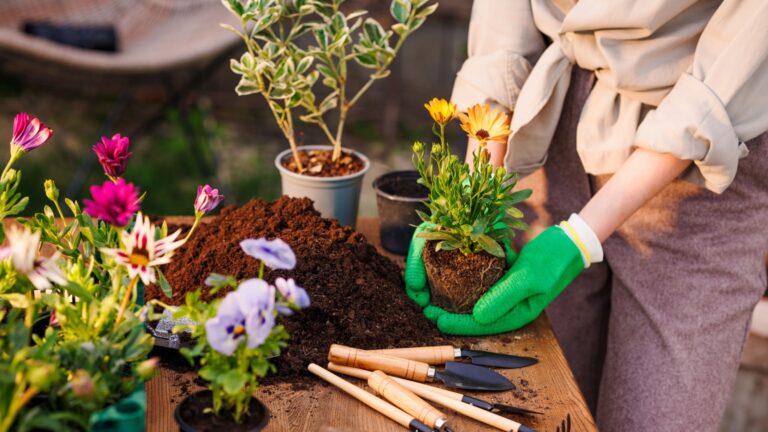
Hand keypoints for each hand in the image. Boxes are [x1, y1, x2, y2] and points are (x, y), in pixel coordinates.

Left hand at [404, 224, 583, 334]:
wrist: (570, 242)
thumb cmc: (553, 260)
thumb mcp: (528, 278)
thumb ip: (503, 296)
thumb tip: (476, 316)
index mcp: (516, 315)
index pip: (481, 324)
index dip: (456, 323)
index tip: (433, 317)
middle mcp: (507, 307)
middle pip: (472, 315)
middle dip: (448, 311)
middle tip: (425, 305)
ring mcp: (504, 293)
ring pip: (472, 299)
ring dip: (451, 296)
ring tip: (429, 293)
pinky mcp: (502, 278)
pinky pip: (478, 283)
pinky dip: (462, 279)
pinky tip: (445, 273)